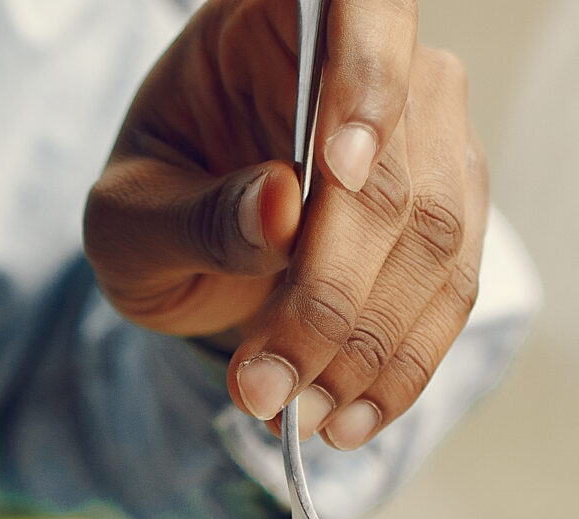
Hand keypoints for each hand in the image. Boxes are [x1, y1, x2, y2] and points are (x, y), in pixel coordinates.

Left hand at [82, 0, 485, 452]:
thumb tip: (279, 209)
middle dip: (333, 293)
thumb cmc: (151, 205)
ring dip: (368, 344)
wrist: (185, 248)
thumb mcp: (127, 218)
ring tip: (298, 415)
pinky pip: (451, 288)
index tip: (338, 171)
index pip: (361, 10)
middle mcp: (377, 63)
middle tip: (267, 382)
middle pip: (395, 165)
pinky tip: (350, 417)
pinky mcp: (450, 210)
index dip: (365, 82)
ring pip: (436, 237)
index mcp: (282, 22)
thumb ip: (195, 214)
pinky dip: (401, 364)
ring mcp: (427, 134)